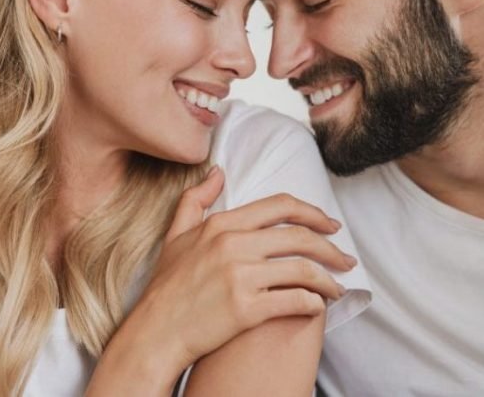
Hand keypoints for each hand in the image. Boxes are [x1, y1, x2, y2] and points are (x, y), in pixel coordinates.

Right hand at [87, 166, 353, 395]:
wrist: (155, 331)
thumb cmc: (167, 284)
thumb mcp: (176, 233)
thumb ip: (196, 198)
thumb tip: (217, 172)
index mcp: (222, 224)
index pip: (280, 206)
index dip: (312, 212)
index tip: (330, 224)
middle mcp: (233, 245)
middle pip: (299, 237)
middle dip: (331, 247)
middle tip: (346, 258)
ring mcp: (240, 277)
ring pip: (303, 270)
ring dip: (329, 280)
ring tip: (338, 288)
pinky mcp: (246, 309)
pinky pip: (294, 301)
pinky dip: (314, 303)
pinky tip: (318, 306)